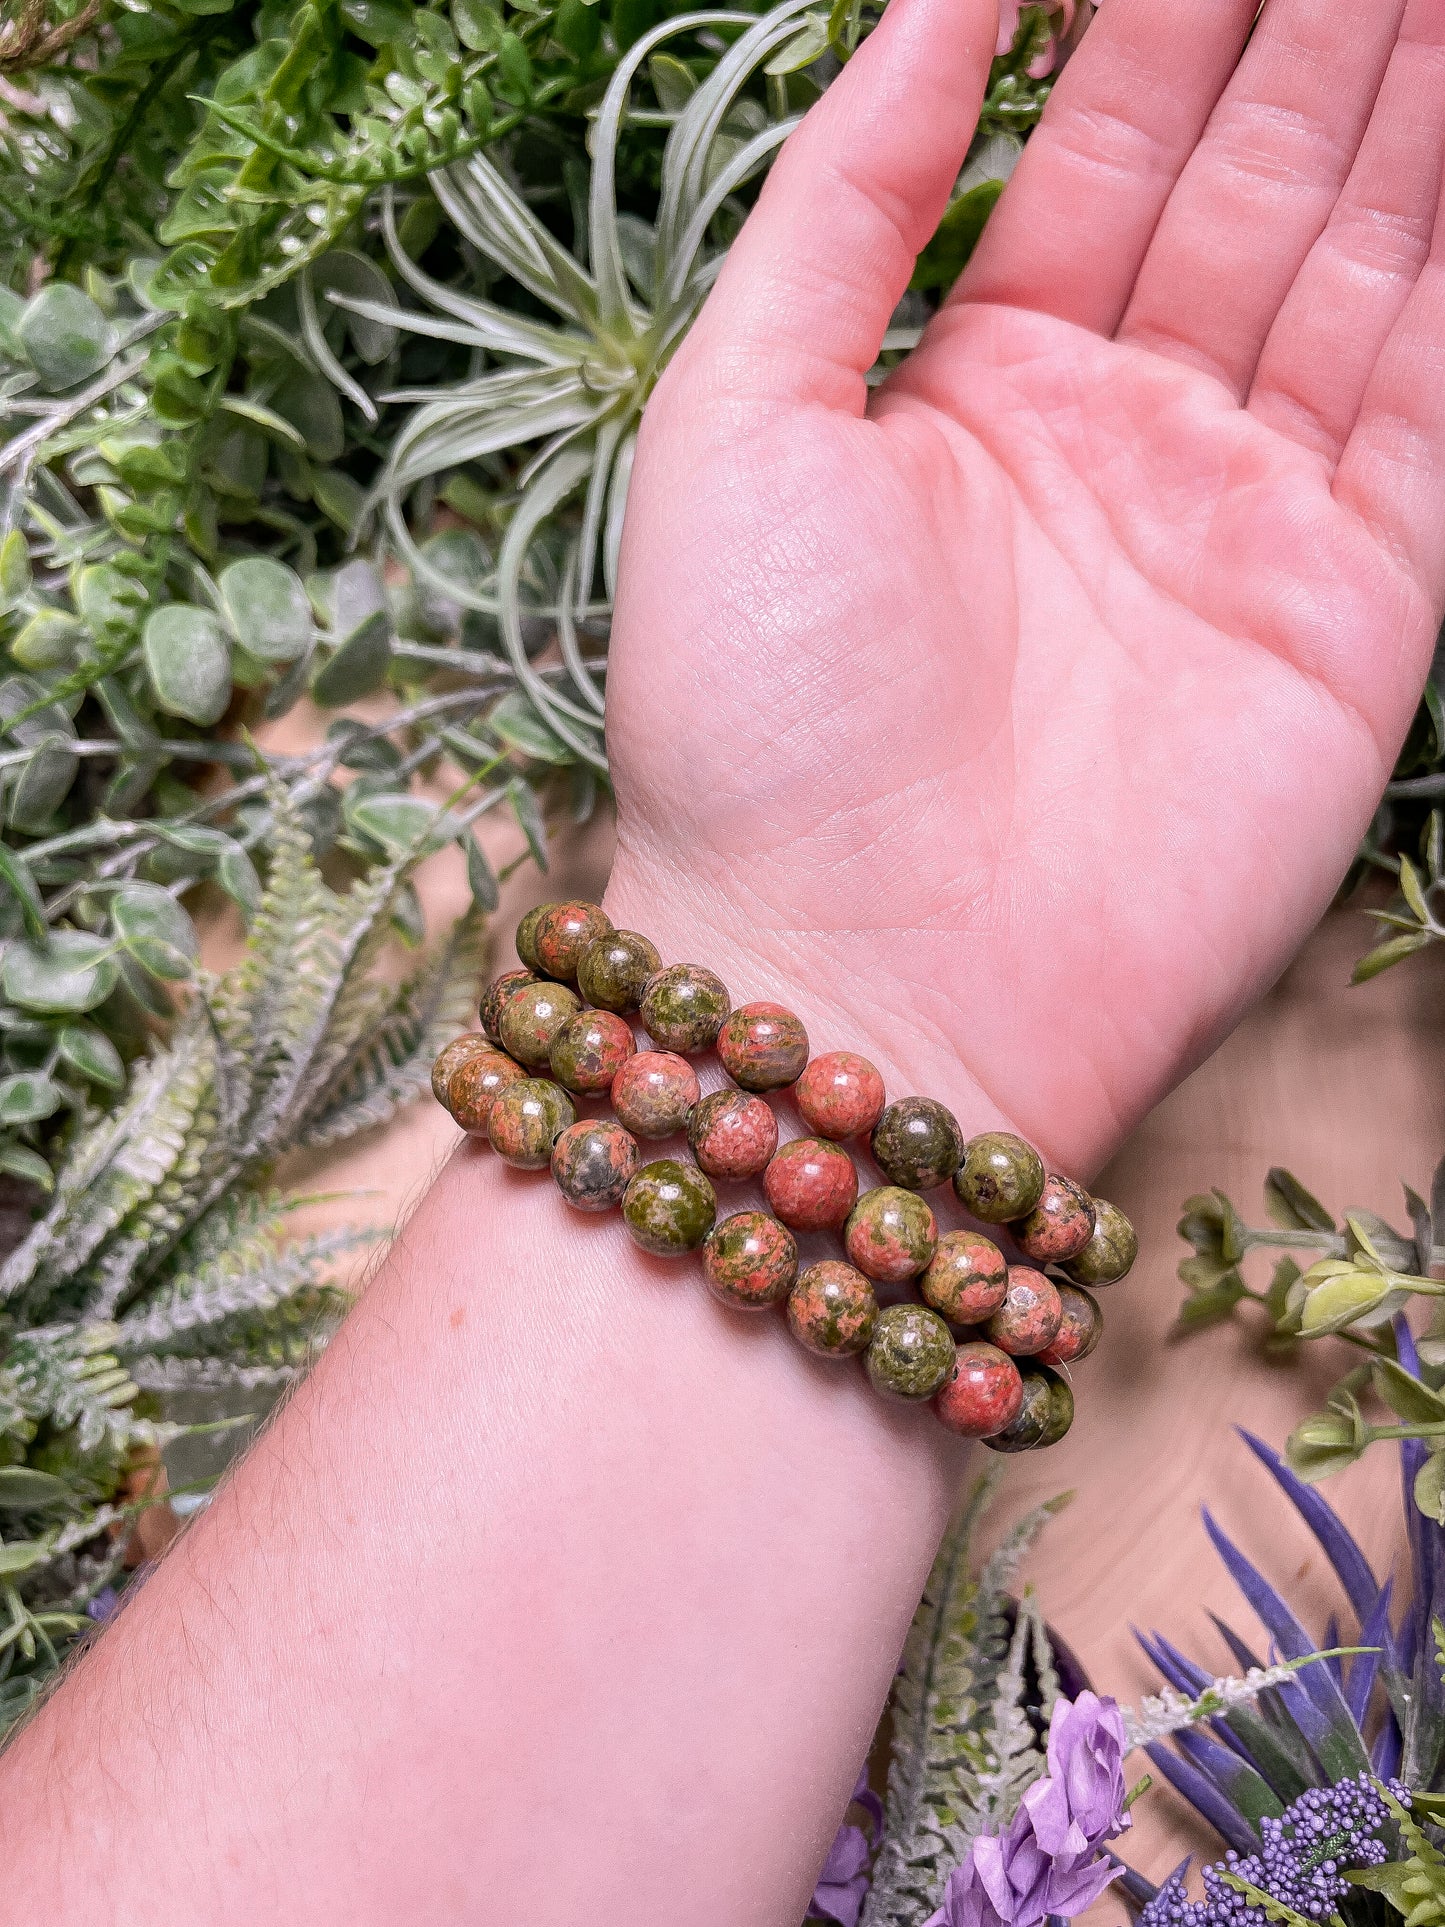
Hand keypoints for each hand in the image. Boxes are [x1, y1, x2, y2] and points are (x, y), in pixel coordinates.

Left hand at [606, 0, 1444, 1169]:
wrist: (854, 979)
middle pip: (1251, 181)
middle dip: (1312, 30)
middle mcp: (1124, 445)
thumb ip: (849, 196)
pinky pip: (1435, 400)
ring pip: (1361, 260)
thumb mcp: (739, 417)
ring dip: (1404, 112)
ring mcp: (1247, 526)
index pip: (1102, 149)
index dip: (1164, 7)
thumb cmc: (754, 718)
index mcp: (976, 392)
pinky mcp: (1353, 613)